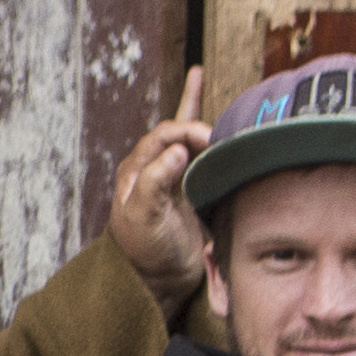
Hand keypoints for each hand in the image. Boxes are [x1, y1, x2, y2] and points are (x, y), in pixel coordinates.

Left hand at [109, 64, 215, 307]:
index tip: (209, 141)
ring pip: (184, 132)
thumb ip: (155, 182)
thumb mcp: (143, 217)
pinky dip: (199, 122)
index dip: (186, 132)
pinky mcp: (190, 186)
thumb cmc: (145, 250)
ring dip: (194, 106)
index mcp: (136, 171)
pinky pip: (196, 148)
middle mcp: (152, 167)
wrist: (160, 280)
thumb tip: (177, 149)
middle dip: (195, 118)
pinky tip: (199, 88)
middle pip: (175, 128)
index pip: (163, 136)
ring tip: (199, 75)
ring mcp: (172, 175)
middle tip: (220, 133)